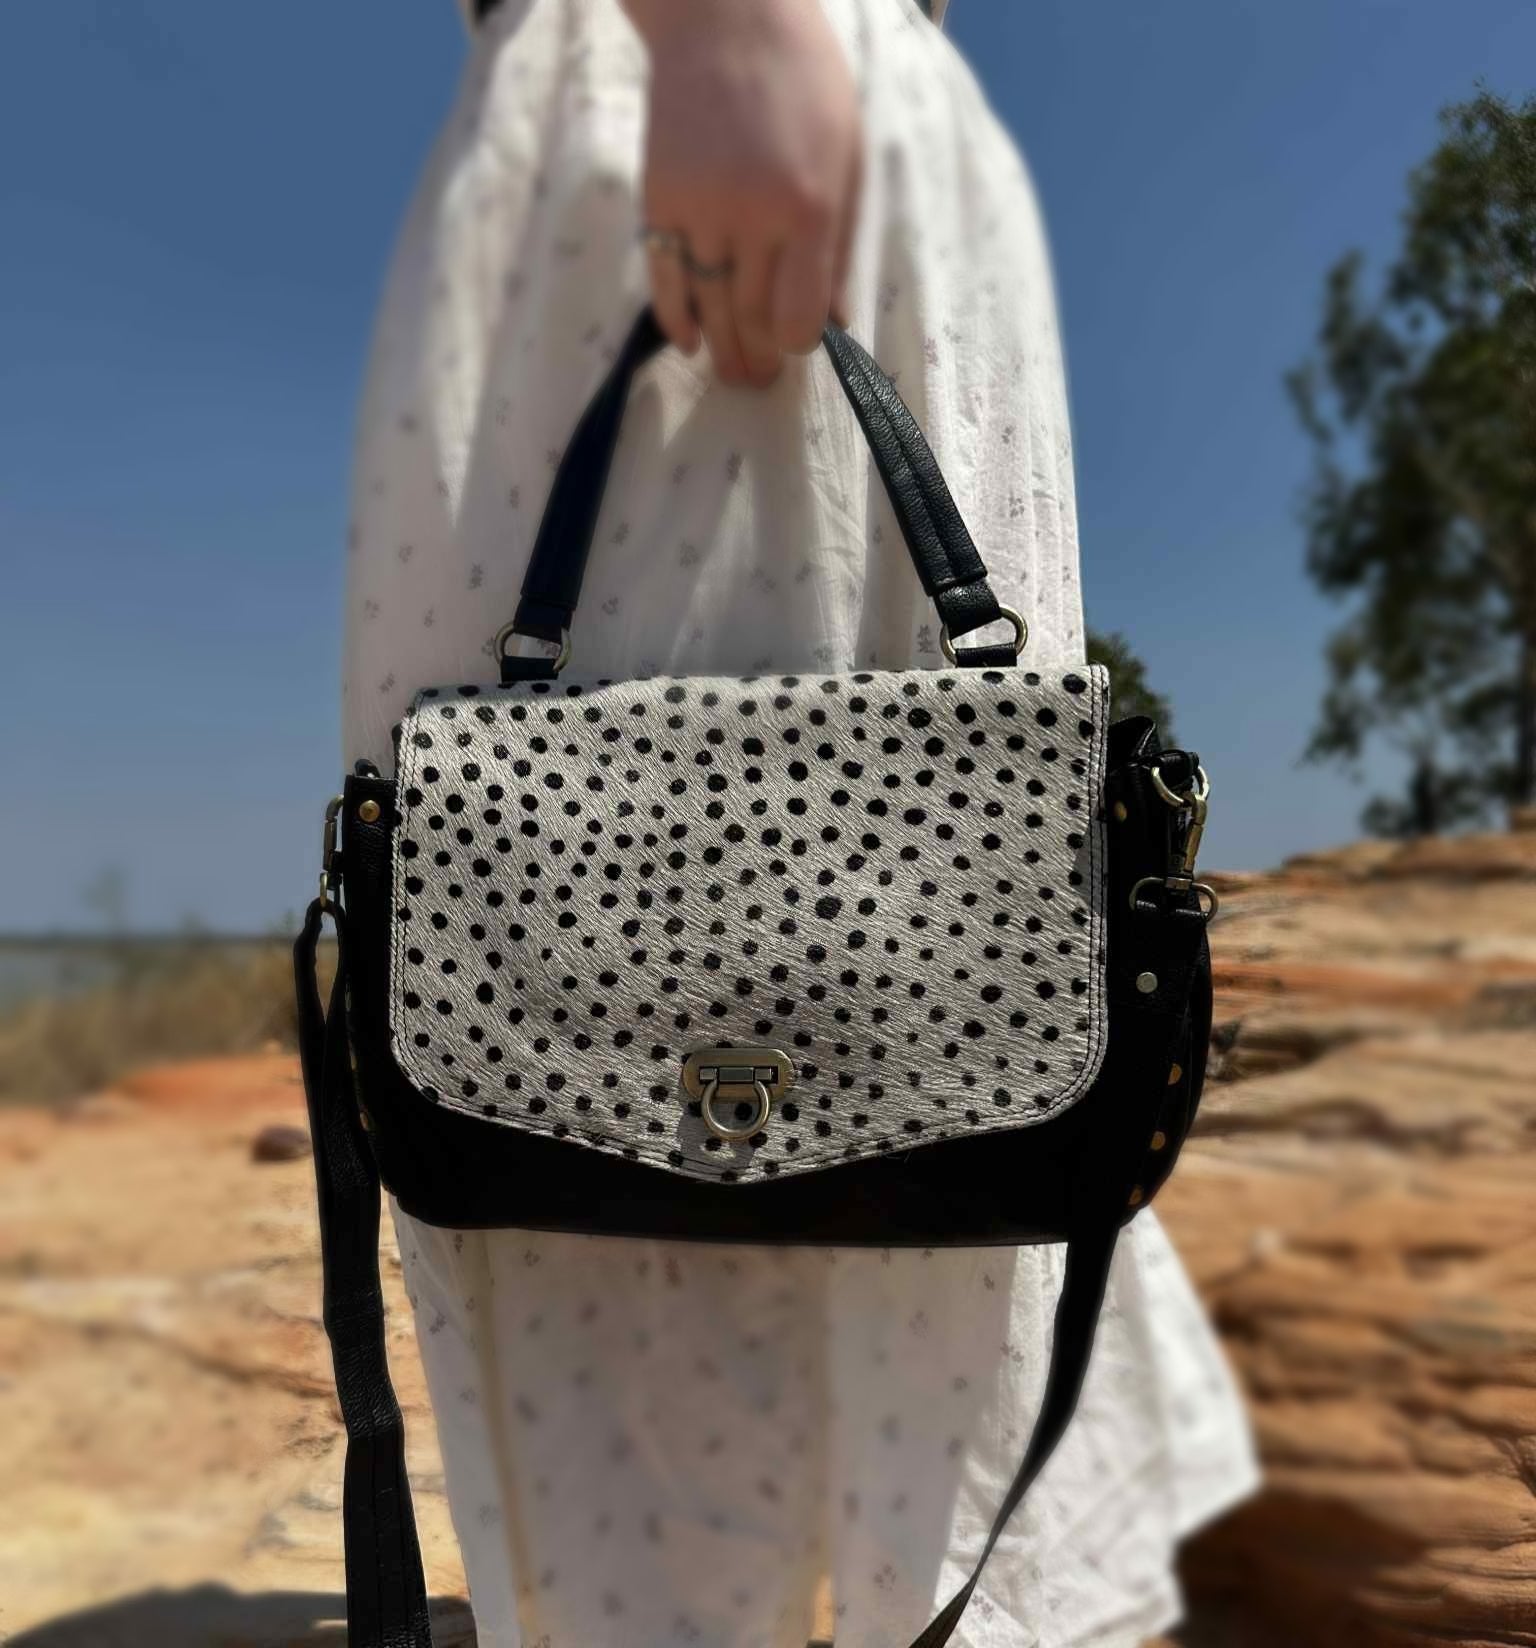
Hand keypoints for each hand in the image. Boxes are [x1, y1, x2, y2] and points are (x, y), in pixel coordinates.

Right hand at [624, 0, 864, 385]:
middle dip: (759, 359)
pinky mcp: (659, 199)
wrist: (727, 15)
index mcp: (809, 208)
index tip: (798, 347)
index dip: (799, 344)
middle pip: (751, 317)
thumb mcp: (846, 157)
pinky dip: (675, 318)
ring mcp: (699, 210)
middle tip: (761, 382)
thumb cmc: (805, 82)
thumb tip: (833, 321)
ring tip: (733, 375)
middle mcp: (752, 218)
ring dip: (721, 350)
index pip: (799, 315)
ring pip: (708, 307)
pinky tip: (690, 341)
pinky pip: (664, 277)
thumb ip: (838, 243)